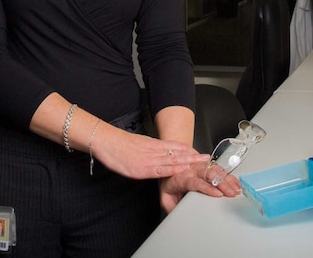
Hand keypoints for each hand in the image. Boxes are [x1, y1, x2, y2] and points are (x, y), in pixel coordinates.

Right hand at [92, 126, 209, 179]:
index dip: (187, 150)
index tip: (198, 152)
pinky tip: (181, 170)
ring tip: (200, 163)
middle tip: (206, 158)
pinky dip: (172, 170)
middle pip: (176, 154)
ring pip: (171, 161)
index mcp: (152, 144)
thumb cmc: (119, 144)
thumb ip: (149, 149)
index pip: (174, 146)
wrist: (106, 142)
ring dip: (187, 162)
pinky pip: (160, 169)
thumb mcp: (138, 143)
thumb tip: (158, 153)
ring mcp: (149, 160)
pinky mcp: (142, 169)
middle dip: (192, 156)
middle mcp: (153, 151)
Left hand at [158, 163, 241, 212]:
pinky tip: (235, 183)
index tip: (218, 194)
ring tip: (236, 190)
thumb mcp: (166, 198)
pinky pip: (219, 168)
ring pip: (215, 169)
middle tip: (231, 193)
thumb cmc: (169, 183)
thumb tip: (179, 218)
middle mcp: (191, 169)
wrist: (169, 164)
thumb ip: (171, 208)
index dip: (207, 188)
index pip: (195, 182)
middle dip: (222, 183)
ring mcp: (200, 165)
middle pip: (208, 174)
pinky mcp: (206, 164)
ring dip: (227, 179)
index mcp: (181, 179)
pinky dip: (229, 175)